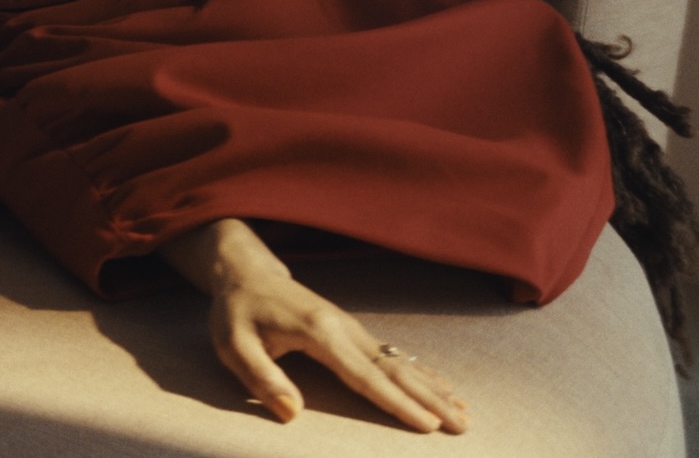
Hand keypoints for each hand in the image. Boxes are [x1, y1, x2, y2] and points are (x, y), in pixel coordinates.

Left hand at [158, 219, 469, 432]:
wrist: (245, 273)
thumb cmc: (237, 311)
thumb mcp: (233, 344)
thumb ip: (260, 378)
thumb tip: (291, 413)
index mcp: (319, 333)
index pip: (364, 375)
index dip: (396, 403)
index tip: (426, 425)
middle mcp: (344, 328)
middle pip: (395, 369)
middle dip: (431, 399)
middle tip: (463, 424)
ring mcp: (351, 328)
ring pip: (400, 362)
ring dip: (434, 387)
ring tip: (465, 410)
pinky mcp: (351, 331)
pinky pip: (392, 355)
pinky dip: (420, 372)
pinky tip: (441, 385)